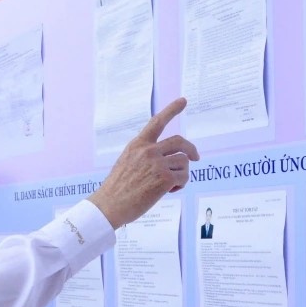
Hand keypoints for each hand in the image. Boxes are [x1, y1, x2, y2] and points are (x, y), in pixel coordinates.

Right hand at [89, 98, 197, 228]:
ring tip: (171, 185)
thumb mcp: (127, 163)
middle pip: (179, 142)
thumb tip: (166, 162)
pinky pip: (184, 177)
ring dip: (182, 173)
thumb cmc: (117, 189)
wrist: (110, 205)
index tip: (183, 101)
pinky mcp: (164, 178)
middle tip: (195, 158)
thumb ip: (145, 157)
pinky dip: (181, 184)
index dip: (172, 110)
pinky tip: (170, 191)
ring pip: (183, 162)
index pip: (157, 122)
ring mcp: (157, 164)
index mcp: (137, 145)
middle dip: (191, 149)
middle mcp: (148, 151)